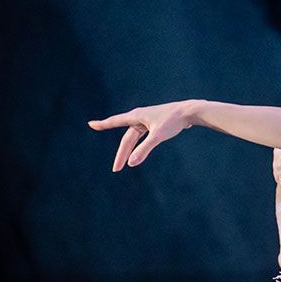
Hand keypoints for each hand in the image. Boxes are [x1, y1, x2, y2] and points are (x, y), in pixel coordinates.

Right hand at [87, 100, 201, 171]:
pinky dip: (138, 145)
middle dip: (121, 154)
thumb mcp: (157, 136)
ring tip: (124, 163)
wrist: (189, 112)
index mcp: (136, 116)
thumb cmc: (173, 122)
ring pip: (134, 138)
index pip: (115, 122)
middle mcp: (139, 117)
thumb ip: (144, 150)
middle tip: (116, 170)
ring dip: (129, 151)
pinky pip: (142, 136)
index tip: (91, 124)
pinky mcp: (155, 124)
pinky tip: (138, 151)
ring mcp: (147, 120)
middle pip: (127, 139)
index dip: (103, 124)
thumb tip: (131, 163)